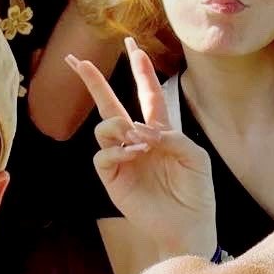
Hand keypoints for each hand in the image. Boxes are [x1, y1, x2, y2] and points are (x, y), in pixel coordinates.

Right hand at [66, 39, 215, 257]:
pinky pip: (103, 155)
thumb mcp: (195, 158)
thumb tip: (140, 131)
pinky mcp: (113, 179)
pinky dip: (116, 150)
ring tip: (137, 138)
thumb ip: (173, 137)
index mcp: (160, 131)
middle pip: (110, 105)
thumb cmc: (196, 193)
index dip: (141, 71)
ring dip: (118, 126)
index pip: (148, 94)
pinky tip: (132, 153)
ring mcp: (123, 159)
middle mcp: (137, 140)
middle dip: (94, 81)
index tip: (134, 47)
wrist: (189, 227)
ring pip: (104, 127)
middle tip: (78, 60)